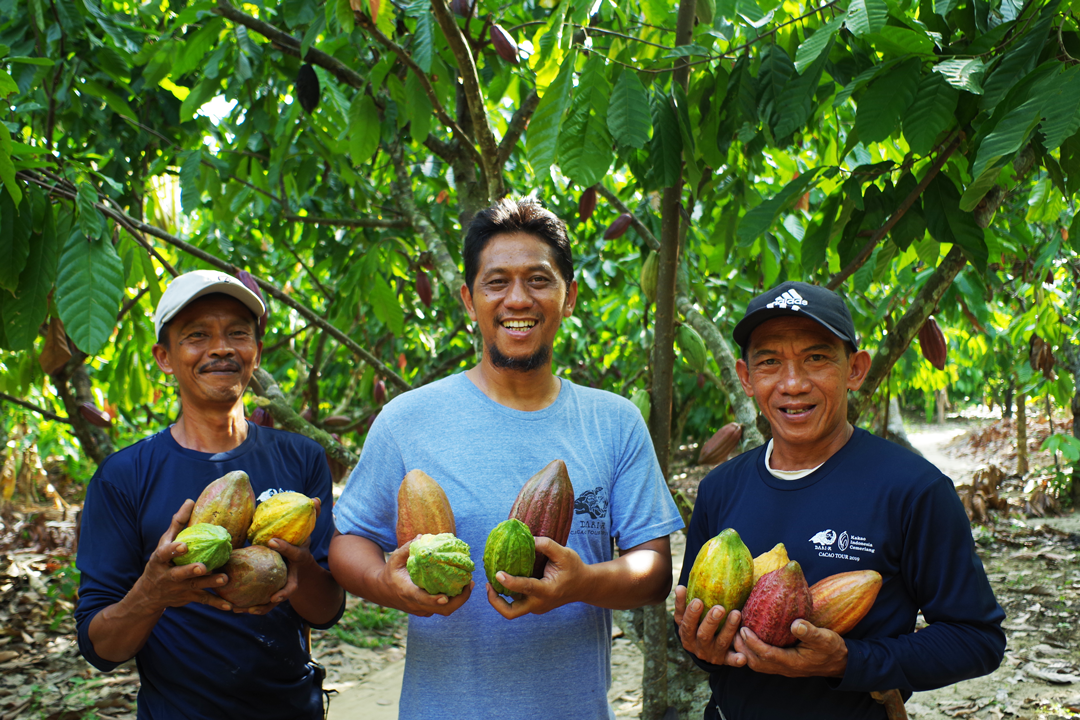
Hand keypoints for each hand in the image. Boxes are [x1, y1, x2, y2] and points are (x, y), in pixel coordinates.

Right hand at [132, 499, 231, 612]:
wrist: (149, 595)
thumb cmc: (161, 561)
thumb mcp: (164, 543)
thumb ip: (177, 523)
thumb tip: (190, 500)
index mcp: (160, 560)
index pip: (164, 554)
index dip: (173, 550)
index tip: (183, 546)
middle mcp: (168, 576)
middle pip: (180, 573)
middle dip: (191, 571)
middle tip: (203, 567)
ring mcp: (178, 588)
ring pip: (195, 586)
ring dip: (210, 583)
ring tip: (225, 579)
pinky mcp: (188, 597)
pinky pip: (204, 600)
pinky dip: (216, 604)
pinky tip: (230, 606)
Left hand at [233, 498, 322, 614]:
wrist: (304, 567)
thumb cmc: (302, 544)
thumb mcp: (308, 530)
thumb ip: (313, 515)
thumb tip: (316, 499)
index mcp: (300, 556)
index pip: (294, 552)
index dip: (284, 546)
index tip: (271, 540)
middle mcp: (294, 574)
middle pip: (290, 587)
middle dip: (282, 593)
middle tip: (271, 595)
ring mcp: (285, 586)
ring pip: (275, 601)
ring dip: (262, 607)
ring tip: (245, 609)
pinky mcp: (275, 594)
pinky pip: (264, 604)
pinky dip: (253, 608)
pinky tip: (236, 609)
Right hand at [378, 538, 472, 616]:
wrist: (382, 592)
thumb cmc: (390, 573)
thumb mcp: (395, 559)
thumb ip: (407, 549)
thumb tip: (422, 537)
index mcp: (407, 592)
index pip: (422, 599)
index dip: (434, 600)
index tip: (445, 597)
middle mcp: (416, 605)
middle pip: (441, 609)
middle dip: (459, 600)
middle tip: (470, 583)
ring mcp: (422, 610)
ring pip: (444, 610)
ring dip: (459, 599)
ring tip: (469, 583)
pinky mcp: (426, 611)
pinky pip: (442, 608)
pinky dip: (453, 599)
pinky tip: (461, 585)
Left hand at [487, 536, 587, 618]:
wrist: (583, 586)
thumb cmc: (574, 568)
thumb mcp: (564, 553)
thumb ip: (547, 545)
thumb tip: (528, 538)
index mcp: (548, 591)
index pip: (526, 588)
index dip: (510, 582)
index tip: (497, 574)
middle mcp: (539, 603)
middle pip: (511, 612)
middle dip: (495, 602)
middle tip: (488, 585)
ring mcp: (535, 607)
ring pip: (511, 609)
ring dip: (499, 598)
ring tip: (492, 580)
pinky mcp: (533, 605)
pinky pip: (516, 602)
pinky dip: (507, 594)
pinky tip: (504, 578)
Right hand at [673, 585, 745, 666]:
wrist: (705, 650)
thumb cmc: (695, 626)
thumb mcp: (685, 617)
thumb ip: (683, 603)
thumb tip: (680, 587)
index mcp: (686, 635)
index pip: (686, 624)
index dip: (691, 614)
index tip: (698, 601)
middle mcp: (698, 646)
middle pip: (703, 635)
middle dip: (711, 621)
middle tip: (719, 608)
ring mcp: (712, 654)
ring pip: (721, 643)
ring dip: (728, 629)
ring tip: (736, 614)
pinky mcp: (725, 659)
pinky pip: (732, 660)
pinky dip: (736, 659)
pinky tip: (742, 657)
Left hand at [733, 619, 847, 677]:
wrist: (839, 662)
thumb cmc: (831, 649)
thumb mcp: (825, 638)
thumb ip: (810, 632)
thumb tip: (795, 623)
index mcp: (793, 662)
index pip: (767, 655)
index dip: (753, 643)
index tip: (743, 629)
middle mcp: (785, 667)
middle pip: (756, 662)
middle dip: (743, 648)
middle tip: (733, 630)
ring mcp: (783, 667)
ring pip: (757, 663)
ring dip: (745, 650)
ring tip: (737, 632)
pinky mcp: (782, 663)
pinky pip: (762, 660)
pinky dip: (752, 650)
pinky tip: (750, 636)